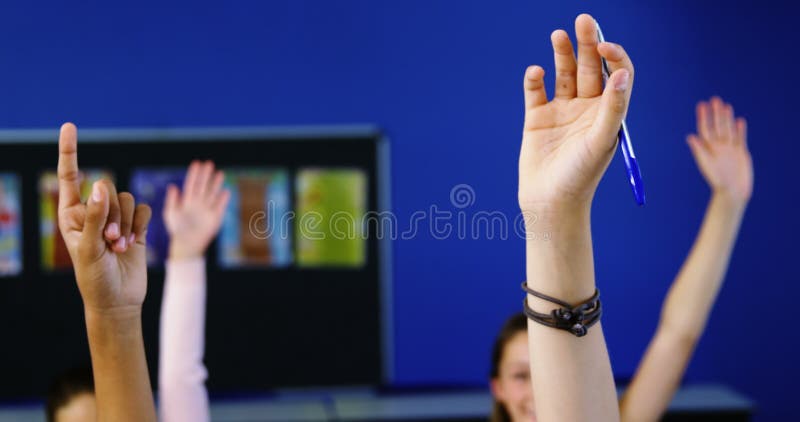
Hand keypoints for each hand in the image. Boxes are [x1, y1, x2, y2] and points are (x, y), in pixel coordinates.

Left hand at [57, 123, 151, 313]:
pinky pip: (144, 210)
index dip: (70, 151)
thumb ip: (95, 215)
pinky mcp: (137, 227)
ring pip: (128, 198)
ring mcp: (116, 219)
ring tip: (120, 246)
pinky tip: (133, 243)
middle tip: (109, 240)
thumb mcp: (88, 248)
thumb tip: (100, 184)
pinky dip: (140, 225)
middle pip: (108, 189)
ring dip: (126, 223)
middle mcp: (94, 212)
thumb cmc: (94, 279)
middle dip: (112, 213)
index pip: (70, 176)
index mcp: (72, 214)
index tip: (69, 126)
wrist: (118, 301)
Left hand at [163, 161, 229, 260]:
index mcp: (187, 201)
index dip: (194, 174)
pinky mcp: (215, 217)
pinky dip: (223, 199)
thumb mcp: (170, 214)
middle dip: (206, 175)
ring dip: (216, 184)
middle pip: (203, 186)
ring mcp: (207, 209)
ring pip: (213, 193)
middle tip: (209, 163)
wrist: (187, 245)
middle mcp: (198, 203)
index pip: (191, 184)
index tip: (197, 163)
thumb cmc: (177, 230)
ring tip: (220, 173)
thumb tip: (173, 186)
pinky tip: (226, 191)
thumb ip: (172, 200)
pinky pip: (220, 206)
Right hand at [518, 14, 634, 212]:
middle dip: (587, 43)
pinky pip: (536, 91)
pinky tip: (535, 72)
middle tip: (583, 20)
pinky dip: (534, 79)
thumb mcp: (602, 141)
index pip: (617, 73)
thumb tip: (622, 73)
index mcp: (608, 111)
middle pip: (590, 66)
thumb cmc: (582, 176)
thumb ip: (612, 107)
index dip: (614, 56)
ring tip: (558, 35)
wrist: (550, 202)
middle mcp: (587, 107)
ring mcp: (561, 111)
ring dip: (562, 53)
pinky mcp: (537, 118)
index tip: (603, 47)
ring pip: (563, 73)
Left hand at [687, 97, 752, 204]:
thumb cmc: (717, 179)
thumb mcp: (707, 163)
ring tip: (726, 106)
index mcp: (708, 148)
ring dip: (727, 118)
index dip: (703, 117)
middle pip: (717, 126)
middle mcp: (719, 146)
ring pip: (728, 130)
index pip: (705, 129)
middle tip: (715, 99)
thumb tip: (690, 137)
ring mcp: (730, 149)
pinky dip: (740, 130)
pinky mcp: (741, 153)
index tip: (701, 105)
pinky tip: (740, 121)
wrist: (732, 190)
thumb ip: (699, 150)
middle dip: (716, 114)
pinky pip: (740, 138)